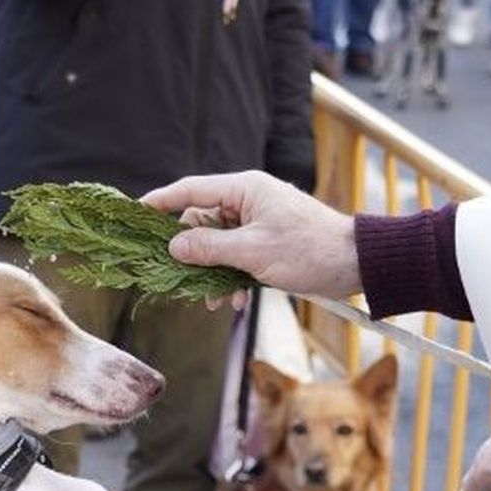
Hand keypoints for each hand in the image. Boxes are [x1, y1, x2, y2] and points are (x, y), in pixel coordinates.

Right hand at [141, 171, 358, 307]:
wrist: (356, 264)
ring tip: (217, 301)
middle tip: (181, 281)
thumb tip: (173, 247)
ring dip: (213, 273)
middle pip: (200, 222)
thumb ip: (209, 248)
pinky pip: (236, 256)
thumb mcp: (252, 252)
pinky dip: (232, 277)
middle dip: (192, 255)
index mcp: (243, 189)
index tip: (133, 212)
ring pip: (218, 244)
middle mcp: (247, 200)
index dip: (160, 201)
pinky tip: (237, 300)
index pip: (190, 189)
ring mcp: (258, 221)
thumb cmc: (308, 250)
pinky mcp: (267, 242)